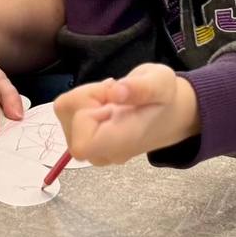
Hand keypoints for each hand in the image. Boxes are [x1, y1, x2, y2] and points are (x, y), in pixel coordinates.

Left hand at [53, 63, 200, 164]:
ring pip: (66, 114)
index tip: (113, 97)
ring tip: (114, 99)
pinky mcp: (87, 141)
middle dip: (88, 97)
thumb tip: (115, 93)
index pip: (81, 143)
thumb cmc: (164, 98)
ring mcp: (94, 150)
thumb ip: (140, 88)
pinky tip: (107, 104)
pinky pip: (70, 114)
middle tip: (117, 94)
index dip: (88, 109)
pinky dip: (85, 102)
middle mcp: (103, 154)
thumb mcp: (160, 83)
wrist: (169, 114)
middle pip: (68, 120)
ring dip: (86, 98)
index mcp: (120, 144)